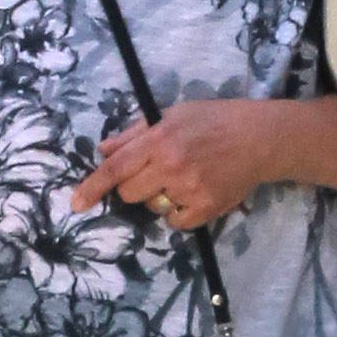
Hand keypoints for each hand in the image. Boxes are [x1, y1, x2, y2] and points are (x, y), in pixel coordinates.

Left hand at [71, 99, 276, 231]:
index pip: (116, 168)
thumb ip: (135, 134)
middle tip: (155, 173)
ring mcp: (189, 190)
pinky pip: (176, 222)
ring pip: (152, 208)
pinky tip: (193, 194)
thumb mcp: (172, 115)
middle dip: (133, 186)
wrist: (259, 139)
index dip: (93, 187)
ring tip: (182, 180)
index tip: (76, 204)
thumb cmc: (213, 120)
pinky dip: (178, 213)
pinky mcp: (207, 208)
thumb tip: (104, 150)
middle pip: (129, 193)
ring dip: (158, 198)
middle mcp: (171, 166)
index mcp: (158, 140)